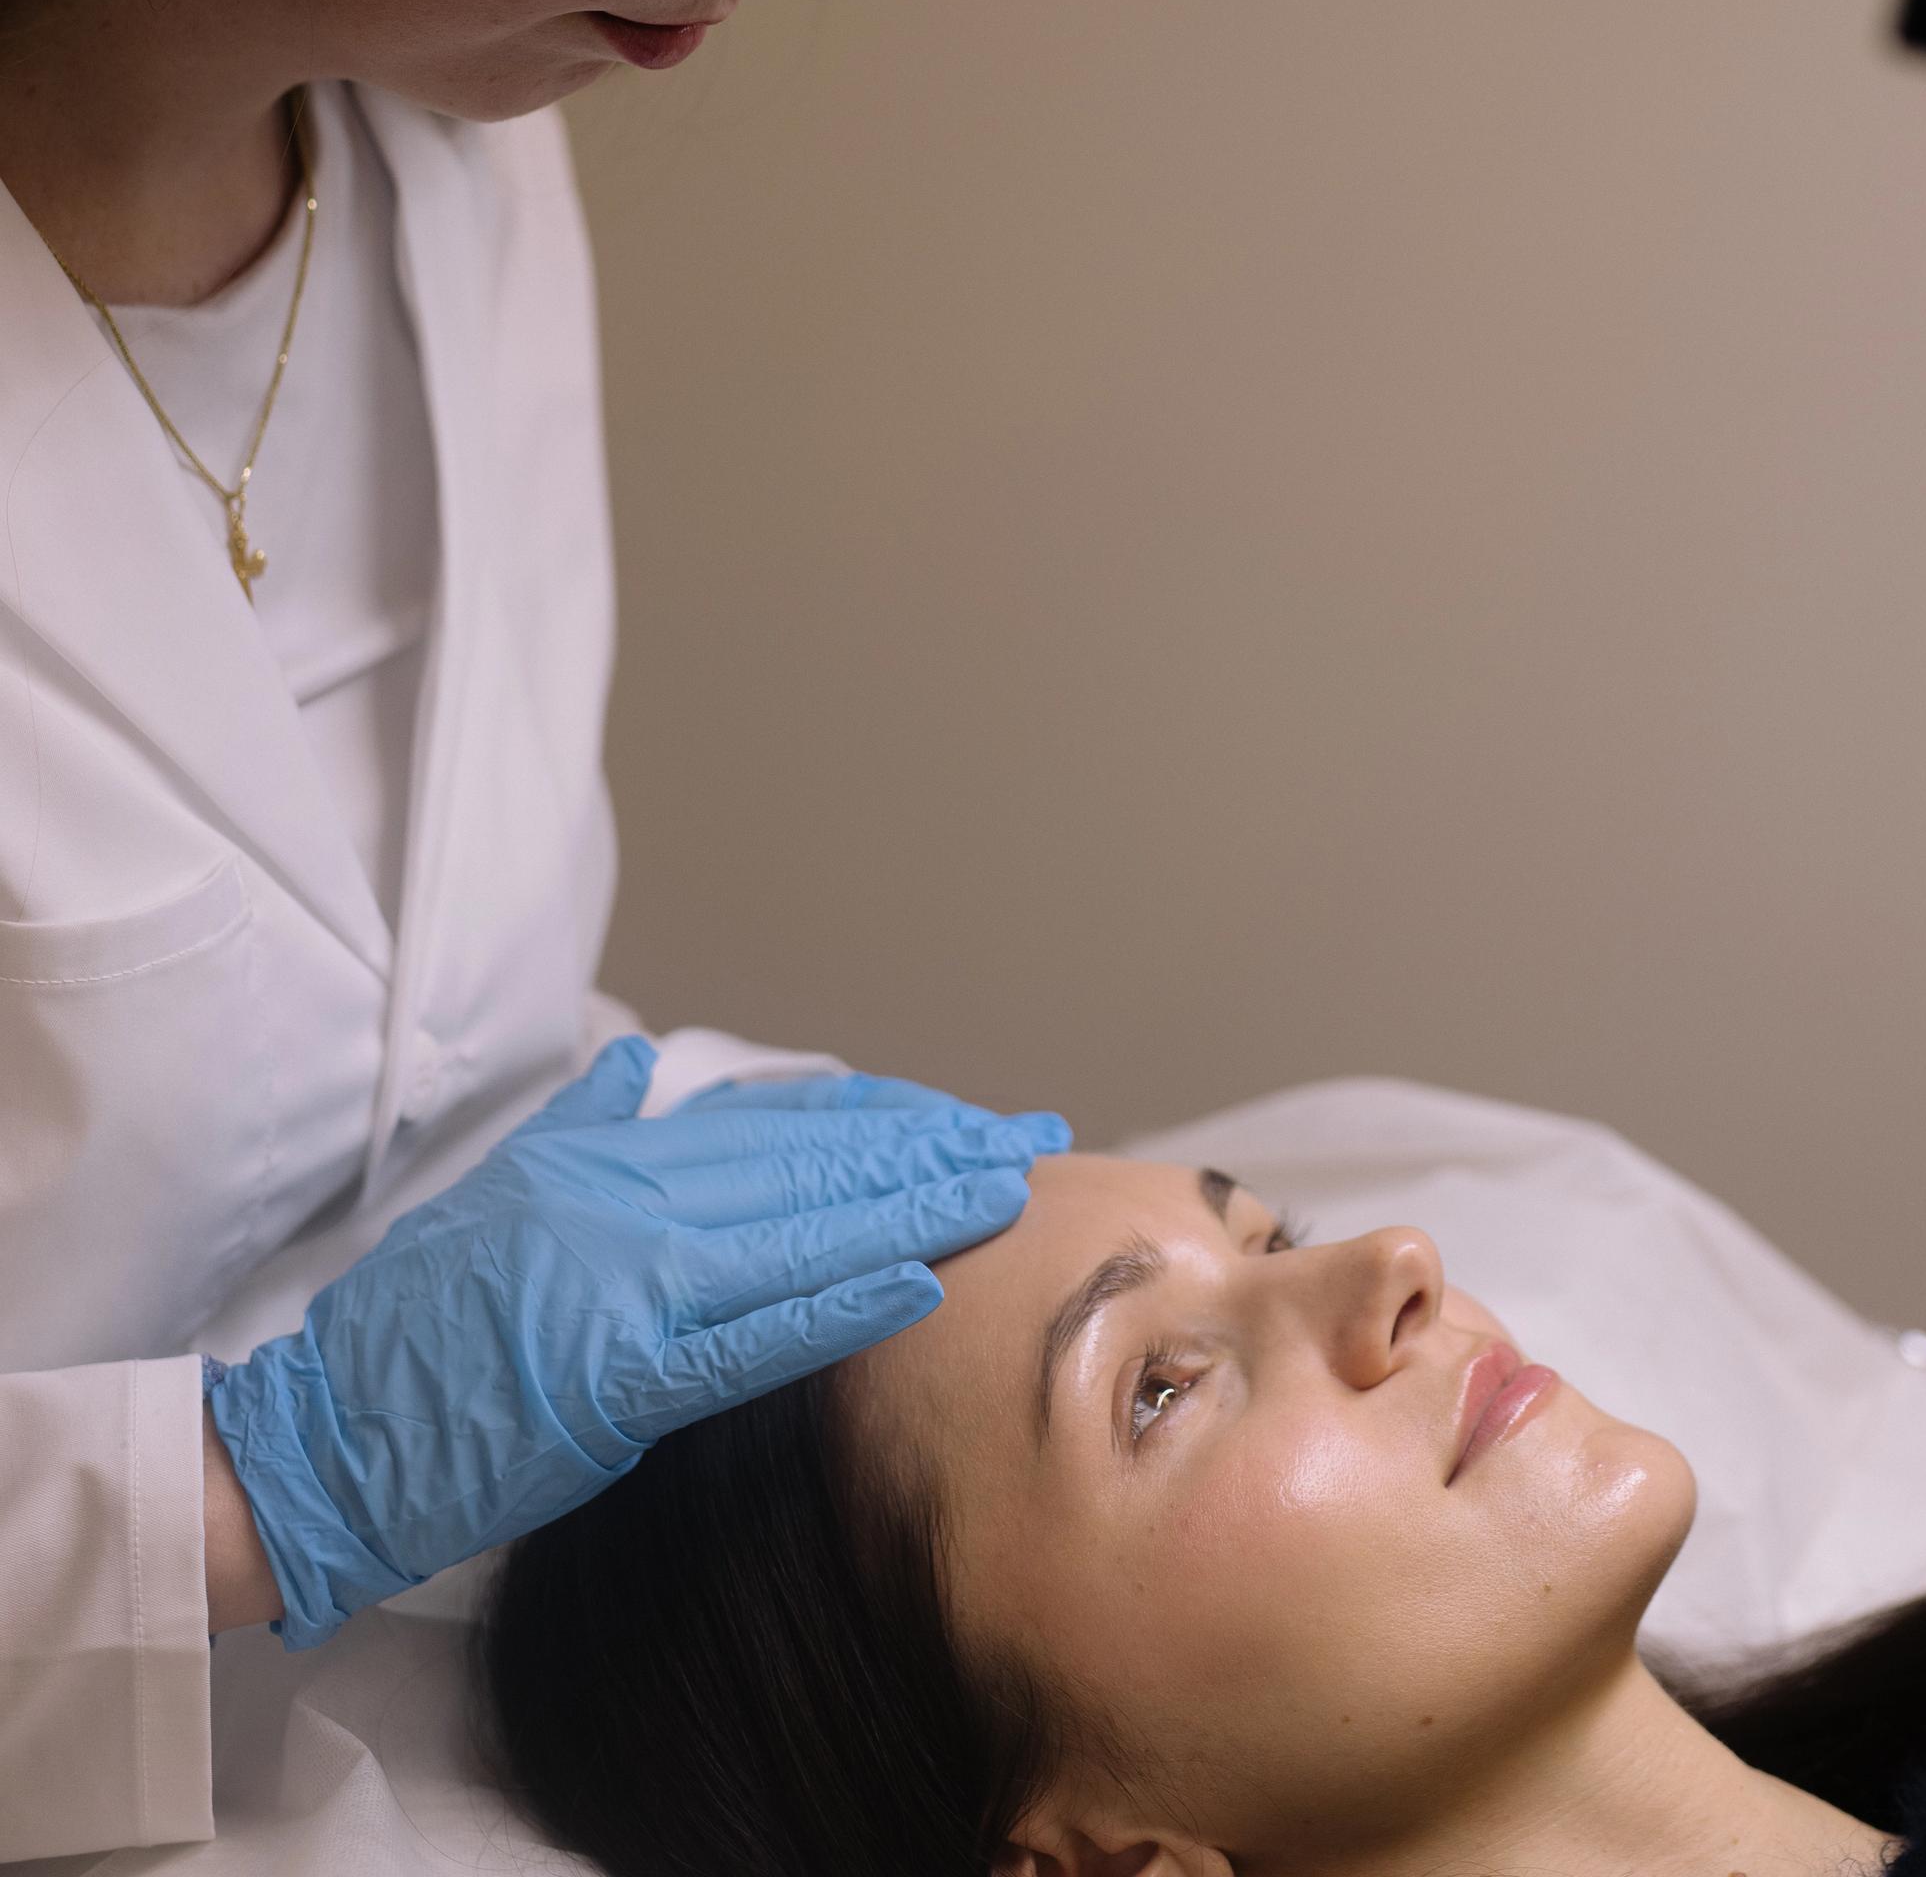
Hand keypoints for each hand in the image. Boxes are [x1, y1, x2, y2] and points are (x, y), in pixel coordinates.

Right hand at [204, 1036, 1068, 1647]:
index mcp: (615, 1158)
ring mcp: (632, 1286)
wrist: (327, 1434)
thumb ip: (586, 1118)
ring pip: (803, 1234)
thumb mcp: (504, 1184)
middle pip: (816, 1166)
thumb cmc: (421, 1325)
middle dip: (933, 1149)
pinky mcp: (622, 1378)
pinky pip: (751, 1336)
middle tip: (1028, 1141)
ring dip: (917, 1210)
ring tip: (1007, 1192)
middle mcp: (634, 1203)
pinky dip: (838, 1305)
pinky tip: (919, 1283)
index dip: (886, 1118)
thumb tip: (642, 1062)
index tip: (965, 1116)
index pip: (782, 1125)